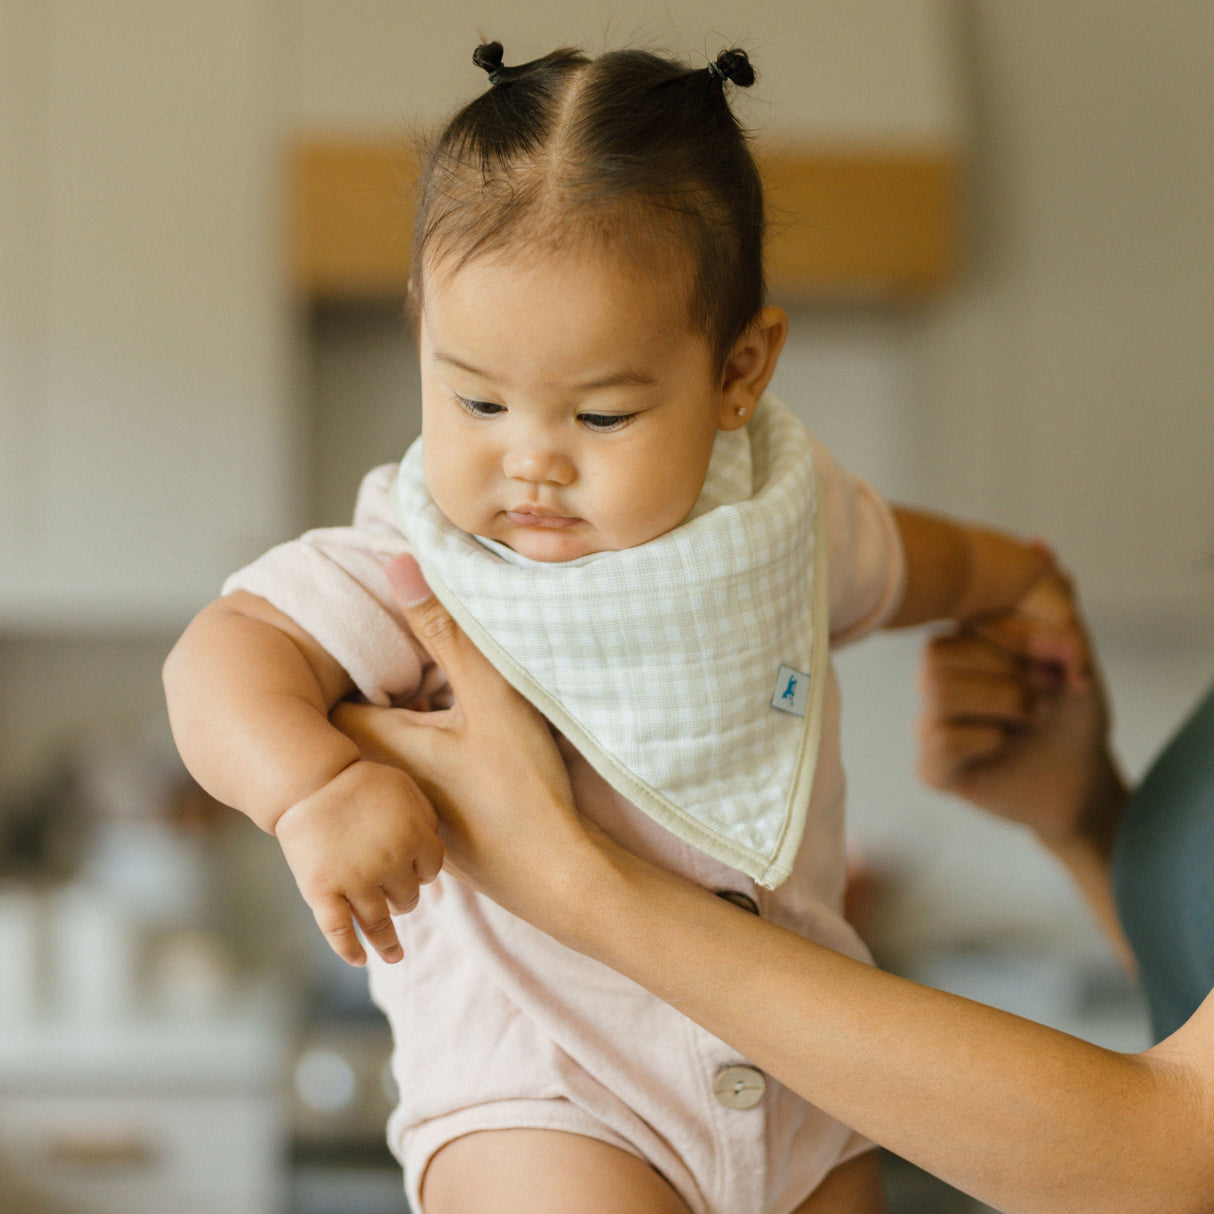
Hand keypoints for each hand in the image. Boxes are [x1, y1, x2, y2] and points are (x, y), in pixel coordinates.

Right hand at [274, 758, 442, 965]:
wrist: (309, 782)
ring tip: (394, 955)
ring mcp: (355, 881)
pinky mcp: (322, 892)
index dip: (423, 873)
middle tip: (395, 898)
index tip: (415, 874)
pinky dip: (350, 949)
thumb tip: (433, 847)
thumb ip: (426, 818)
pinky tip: (360, 960)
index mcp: (414, 838)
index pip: (431, 871)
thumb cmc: (361, 782)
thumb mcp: (406, 788)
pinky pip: (339, 931)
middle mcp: (389, 864)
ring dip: (388, 941)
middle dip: (404, 899)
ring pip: (379, 922)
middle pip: (407, 898)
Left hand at [332, 556, 590, 922]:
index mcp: (375, 743)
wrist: (559, 878)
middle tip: (408, 652)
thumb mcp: (490, 696)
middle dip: (374, 683)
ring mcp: (401, 808)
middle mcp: (375, 780)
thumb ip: (444, 630)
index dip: (349, 655)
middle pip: (355, 716)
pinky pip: (410, 774)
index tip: (374, 629)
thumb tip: (399, 562)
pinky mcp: (430, 826)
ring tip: (438, 691)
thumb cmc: (521, 792)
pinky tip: (465, 745)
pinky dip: (425, 753)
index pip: (333, 684)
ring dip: (402, 720)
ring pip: (383, 747)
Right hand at [916, 571, 1124, 850]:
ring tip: (1030, 717)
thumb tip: (1040, 544)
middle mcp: (939, 681)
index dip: (1014, 638)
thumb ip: (1055, 604)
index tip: (1062, 661)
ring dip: (1002, 703)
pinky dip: (988, 740)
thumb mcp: (1075, 656)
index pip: (959, 626)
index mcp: (963, 649)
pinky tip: (1005, 745)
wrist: (1084, 781)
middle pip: (938, 655)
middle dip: (1008, 673)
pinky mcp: (933, 766)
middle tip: (1047, 691)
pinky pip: (940, 739)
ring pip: (937, 692)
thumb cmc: (1072, 716)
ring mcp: (932, 722)